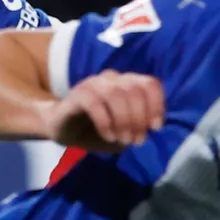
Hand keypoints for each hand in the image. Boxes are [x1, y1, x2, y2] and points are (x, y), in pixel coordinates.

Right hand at [45, 70, 164, 151]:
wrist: (63, 129)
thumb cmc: (97, 129)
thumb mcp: (124, 131)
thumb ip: (138, 127)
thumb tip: (150, 128)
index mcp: (127, 83)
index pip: (150, 84)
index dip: (157, 105)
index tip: (155, 128)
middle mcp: (111, 78)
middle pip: (135, 90)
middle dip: (140, 118)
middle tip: (137, 141)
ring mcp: (93, 84)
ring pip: (116, 93)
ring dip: (124, 120)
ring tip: (123, 140)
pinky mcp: (76, 94)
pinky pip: (94, 103)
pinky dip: (105, 122)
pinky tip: (108, 136)